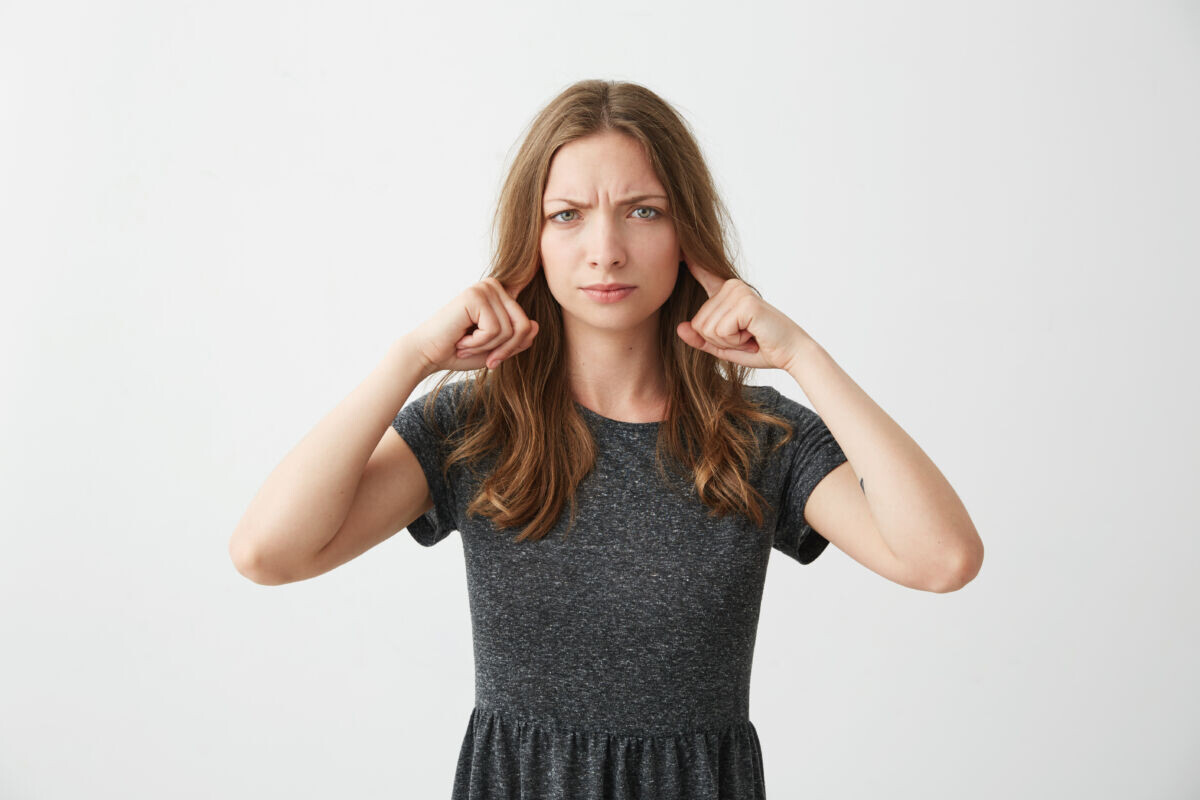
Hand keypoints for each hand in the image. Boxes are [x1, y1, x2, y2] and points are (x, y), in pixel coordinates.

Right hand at [408, 276, 538, 373]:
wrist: (427, 355)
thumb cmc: (459, 351)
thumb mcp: (497, 350)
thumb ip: (517, 340)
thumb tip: (534, 325)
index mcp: (500, 295)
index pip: (527, 290)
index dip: (534, 270)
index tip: (539, 253)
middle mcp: (494, 286)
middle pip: (524, 325)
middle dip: (507, 349)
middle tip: (488, 359)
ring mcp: (484, 288)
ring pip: (511, 330)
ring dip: (489, 347)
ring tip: (468, 345)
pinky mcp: (475, 296)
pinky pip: (495, 330)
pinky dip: (479, 344)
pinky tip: (462, 340)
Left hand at [675, 260, 810, 370]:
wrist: (790, 353)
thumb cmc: (760, 347)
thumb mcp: (724, 346)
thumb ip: (702, 338)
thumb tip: (680, 328)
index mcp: (725, 292)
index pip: (703, 273)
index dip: (691, 260)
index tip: (681, 243)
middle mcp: (730, 286)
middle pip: (698, 323)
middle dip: (720, 341)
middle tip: (745, 337)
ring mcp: (738, 291)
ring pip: (707, 329)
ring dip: (729, 343)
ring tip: (750, 336)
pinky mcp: (745, 302)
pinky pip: (720, 331)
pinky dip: (735, 342)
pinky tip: (752, 335)